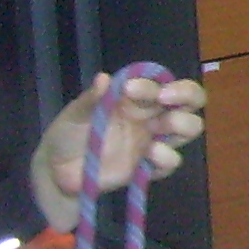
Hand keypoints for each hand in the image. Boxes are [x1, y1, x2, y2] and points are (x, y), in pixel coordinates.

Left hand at [33, 72, 204, 228]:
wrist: (58, 171)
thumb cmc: (68, 133)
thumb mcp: (74, 114)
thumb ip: (90, 99)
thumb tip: (103, 78)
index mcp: (136, 99)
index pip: (159, 82)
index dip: (151, 83)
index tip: (129, 89)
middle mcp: (151, 116)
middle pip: (191, 100)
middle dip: (187, 94)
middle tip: (165, 99)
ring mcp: (154, 141)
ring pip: (190, 127)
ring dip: (182, 124)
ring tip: (158, 130)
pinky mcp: (150, 167)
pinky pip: (172, 161)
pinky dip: (166, 157)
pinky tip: (148, 156)